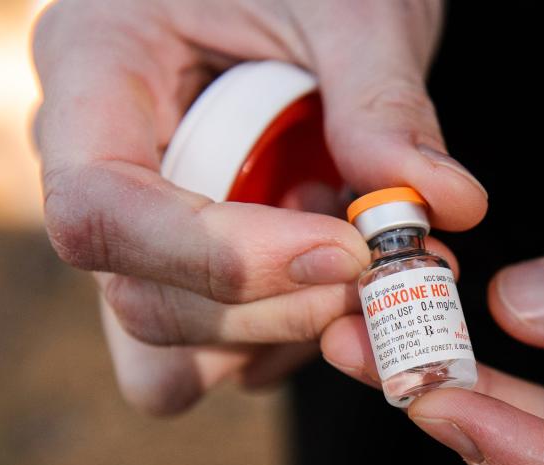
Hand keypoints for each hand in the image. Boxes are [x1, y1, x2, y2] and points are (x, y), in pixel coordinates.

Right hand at [32, 0, 485, 413]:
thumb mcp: (353, 7)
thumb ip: (385, 103)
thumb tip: (447, 204)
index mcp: (96, 70)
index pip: (102, 212)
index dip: (220, 259)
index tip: (343, 251)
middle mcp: (97, 162)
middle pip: (142, 302)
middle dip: (276, 309)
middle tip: (384, 273)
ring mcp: (143, 226)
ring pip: (177, 350)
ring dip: (286, 330)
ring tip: (359, 254)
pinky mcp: (192, 267)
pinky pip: (222, 351)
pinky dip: (290, 334)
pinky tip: (335, 266)